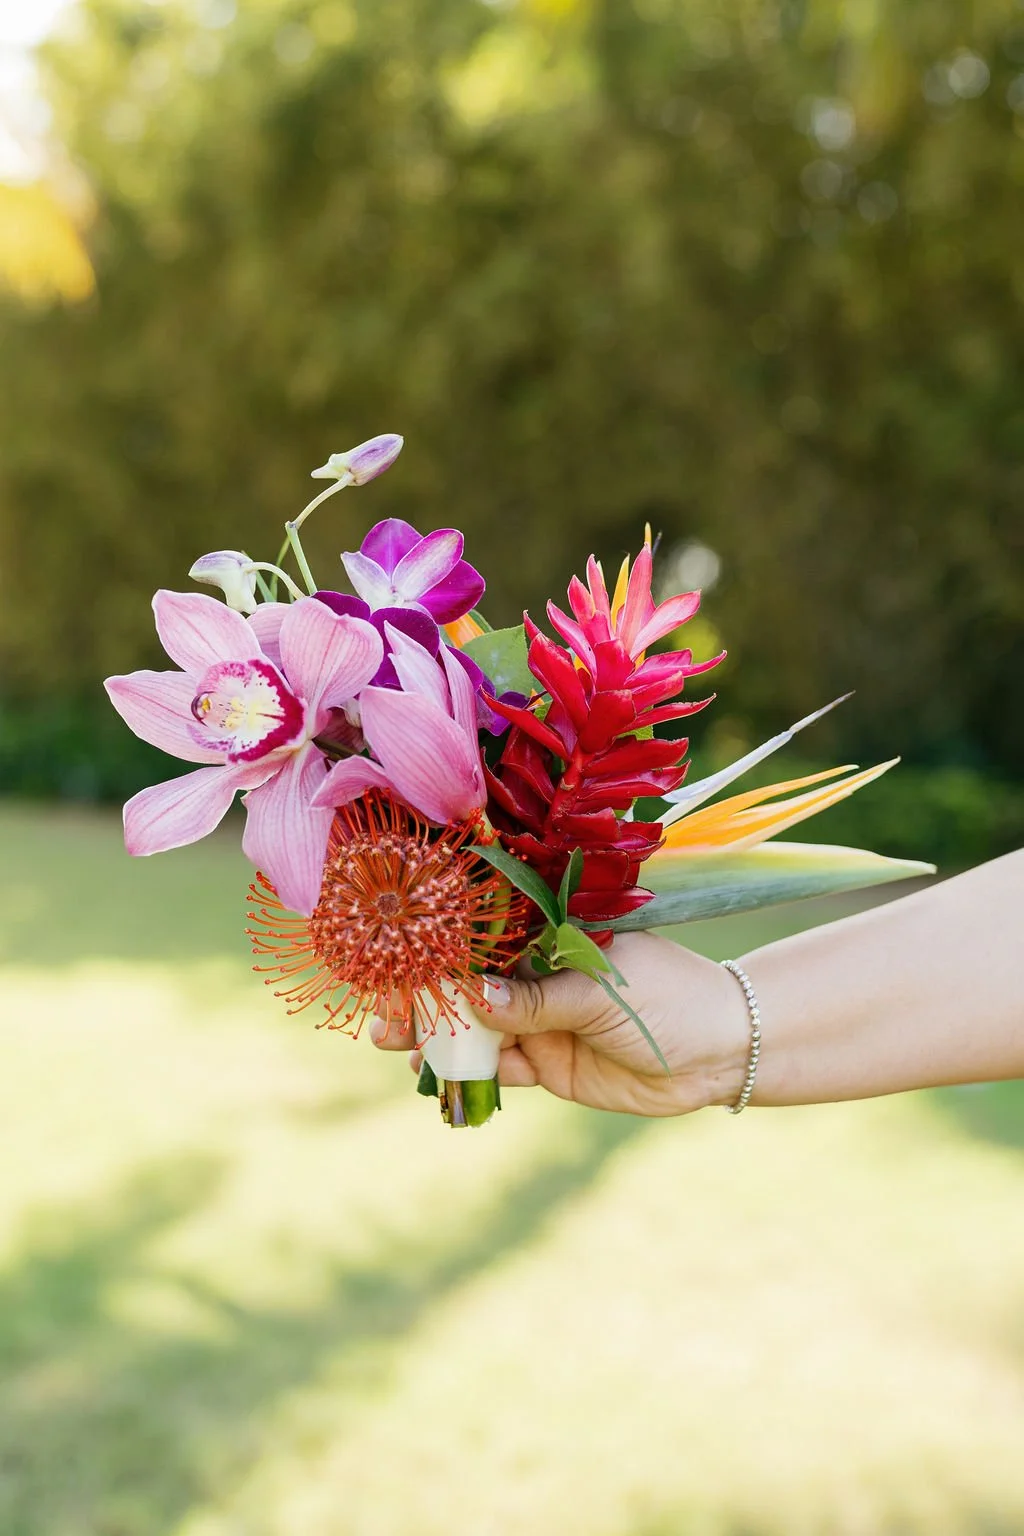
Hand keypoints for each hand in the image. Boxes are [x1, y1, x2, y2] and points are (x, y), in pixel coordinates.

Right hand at [371, 931, 749, 1115]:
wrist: (720, 1054)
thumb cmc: (670, 998)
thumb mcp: (601, 993)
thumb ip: (536, 999)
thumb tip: (470, 994)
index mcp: (552, 934)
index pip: (486, 936)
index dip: (441, 947)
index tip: (399, 954)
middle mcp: (539, 974)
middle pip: (469, 983)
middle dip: (425, 995)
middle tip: (381, 1009)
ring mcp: (539, 1020)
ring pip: (475, 1027)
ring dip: (436, 1035)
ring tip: (394, 1042)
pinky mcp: (546, 1063)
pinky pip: (495, 1067)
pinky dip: (465, 1071)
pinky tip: (433, 1072)